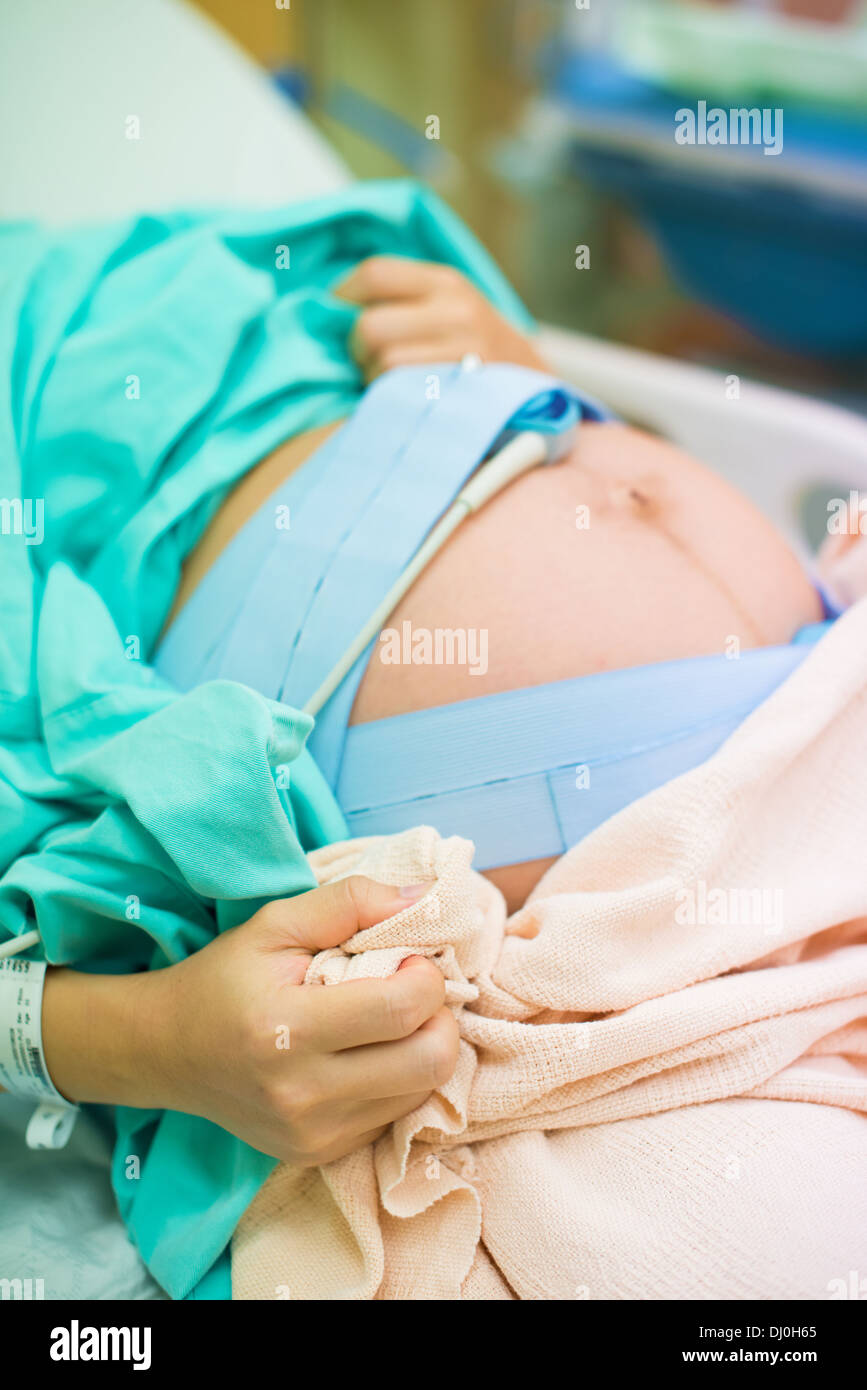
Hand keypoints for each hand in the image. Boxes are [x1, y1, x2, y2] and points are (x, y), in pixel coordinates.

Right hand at [43, 877, 458, 1165]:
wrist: (166, 1053)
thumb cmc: (224, 979)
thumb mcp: (275, 924)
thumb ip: (349, 902)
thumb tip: (422, 897)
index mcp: (287, 1029)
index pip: (402, 1009)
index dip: (426, 976)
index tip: (410, 960)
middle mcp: (302, 1093)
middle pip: (429, 1062)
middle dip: (440, 1018)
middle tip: (414, 992)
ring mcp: (313, 1133)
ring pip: (422, 1093)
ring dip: (423, 1049)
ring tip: (391, 1021)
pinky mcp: (319, 1155)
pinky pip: (396, 1117)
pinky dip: (399, 1081)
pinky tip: (368, 1055)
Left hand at [335, 255, 547, 379]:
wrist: (539, 394)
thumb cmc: (476, 352)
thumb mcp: (450, 307)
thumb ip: (402, 300)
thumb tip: (326, 311)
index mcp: (447, 282)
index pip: (373, 273)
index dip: (341, 297)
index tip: (335, 319)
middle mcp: (458, 311)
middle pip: (367, 327)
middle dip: (356, 350)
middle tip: (369, 362)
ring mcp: (464, 354)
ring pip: (381, 365)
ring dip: (374, 381)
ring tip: (393, 384)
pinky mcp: (464, 393)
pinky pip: (401, 395)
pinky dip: (391, 401)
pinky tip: (404, 400)